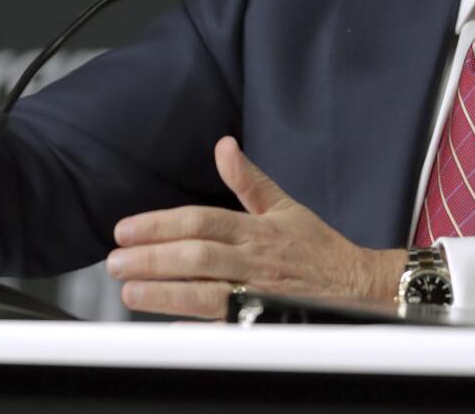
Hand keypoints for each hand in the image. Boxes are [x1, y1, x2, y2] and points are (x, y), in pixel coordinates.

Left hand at [107, 136, 406, 318]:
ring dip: (165, 293)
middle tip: (116, 262)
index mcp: (256, 229)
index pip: (201, 220)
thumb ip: (248, 179)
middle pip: (197, 255)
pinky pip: (226, 328)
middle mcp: (255, 260)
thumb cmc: (318, 249)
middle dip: (152, 258)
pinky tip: (168, 327)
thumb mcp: (284, 206)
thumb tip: (224, 145)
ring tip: (130, 293)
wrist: (359, 287)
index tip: (125, 230)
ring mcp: (259, 294)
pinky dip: (197, 328)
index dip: (160, 224)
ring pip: (206, 292)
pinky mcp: (265, 323)